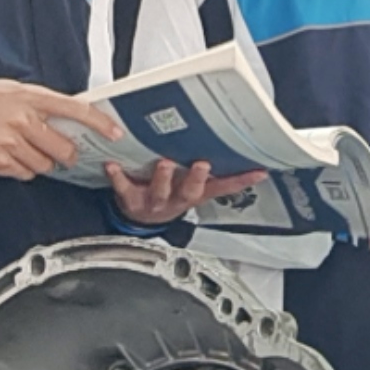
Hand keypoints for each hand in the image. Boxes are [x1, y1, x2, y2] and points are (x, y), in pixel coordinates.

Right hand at [0, 80, 110, 179]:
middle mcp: (23, 119)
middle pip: (64, 148)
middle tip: (59, 151)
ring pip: (44, 165)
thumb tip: (64, 119)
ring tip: (20, 148)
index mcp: (30, 97)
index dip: (100, 124)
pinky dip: (19, 169)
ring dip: (39, 161)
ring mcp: (10, 142)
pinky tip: (5, 155)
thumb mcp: (10, 90)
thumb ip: (37, 104)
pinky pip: (23, 174)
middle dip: (65, 154)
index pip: (75, 110)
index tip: (115, 133)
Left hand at [105, 159, 260, 224]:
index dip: (240, 181)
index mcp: (194, 194)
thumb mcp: (191, 188)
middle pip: (190, 192)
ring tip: (164, 163)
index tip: (256, 172)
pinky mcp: (130, 199)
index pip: (222, 188)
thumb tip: (236, 150)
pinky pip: (123, 187)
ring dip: (162, 178)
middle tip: (202, 165)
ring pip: (160, 191)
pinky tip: (113, 165)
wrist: (138, 219)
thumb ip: (209, 173)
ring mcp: (154, 201)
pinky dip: (118, 176)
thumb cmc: (167, 194)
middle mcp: (176, 199)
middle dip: (197, 179)